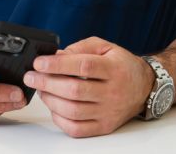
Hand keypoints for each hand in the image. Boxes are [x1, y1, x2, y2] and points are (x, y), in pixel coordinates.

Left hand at [23, 36, 153, 136]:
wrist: (144, 86)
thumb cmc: (120, 64)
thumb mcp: (104, 47)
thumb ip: (79, 48)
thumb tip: (56, 55)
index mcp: (113, 69)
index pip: (82, 66)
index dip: (58, 64)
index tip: (39, 62)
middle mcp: (112, 92)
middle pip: (74, 90)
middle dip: (47, 83)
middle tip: (30, 76)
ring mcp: (108, 112)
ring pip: (74, 111)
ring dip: (50, 100)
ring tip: (39, 89)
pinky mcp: (104, 126)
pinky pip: (78, 129)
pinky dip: (60, 119)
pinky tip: (53, 107)